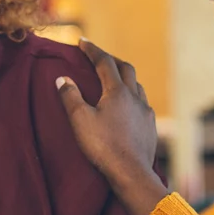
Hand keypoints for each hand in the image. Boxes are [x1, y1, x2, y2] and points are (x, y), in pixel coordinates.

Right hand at [55, 39, 167, 214]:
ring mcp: (145, 111)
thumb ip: (70, 96)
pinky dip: (132, 96)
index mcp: (117, 91)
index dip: (92, 50)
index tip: (82, 41)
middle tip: (98, 57)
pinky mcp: (150, 126)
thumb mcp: (80, 120)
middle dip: (111, 59)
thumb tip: (62, 78)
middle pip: (125, 68)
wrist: (131, 173)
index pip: (104, 62)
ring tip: (114, 80)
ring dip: (124, 77)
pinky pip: (142, 103)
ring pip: (137, 85)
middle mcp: (135, 97)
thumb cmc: (103, 146)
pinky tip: (128, 106)